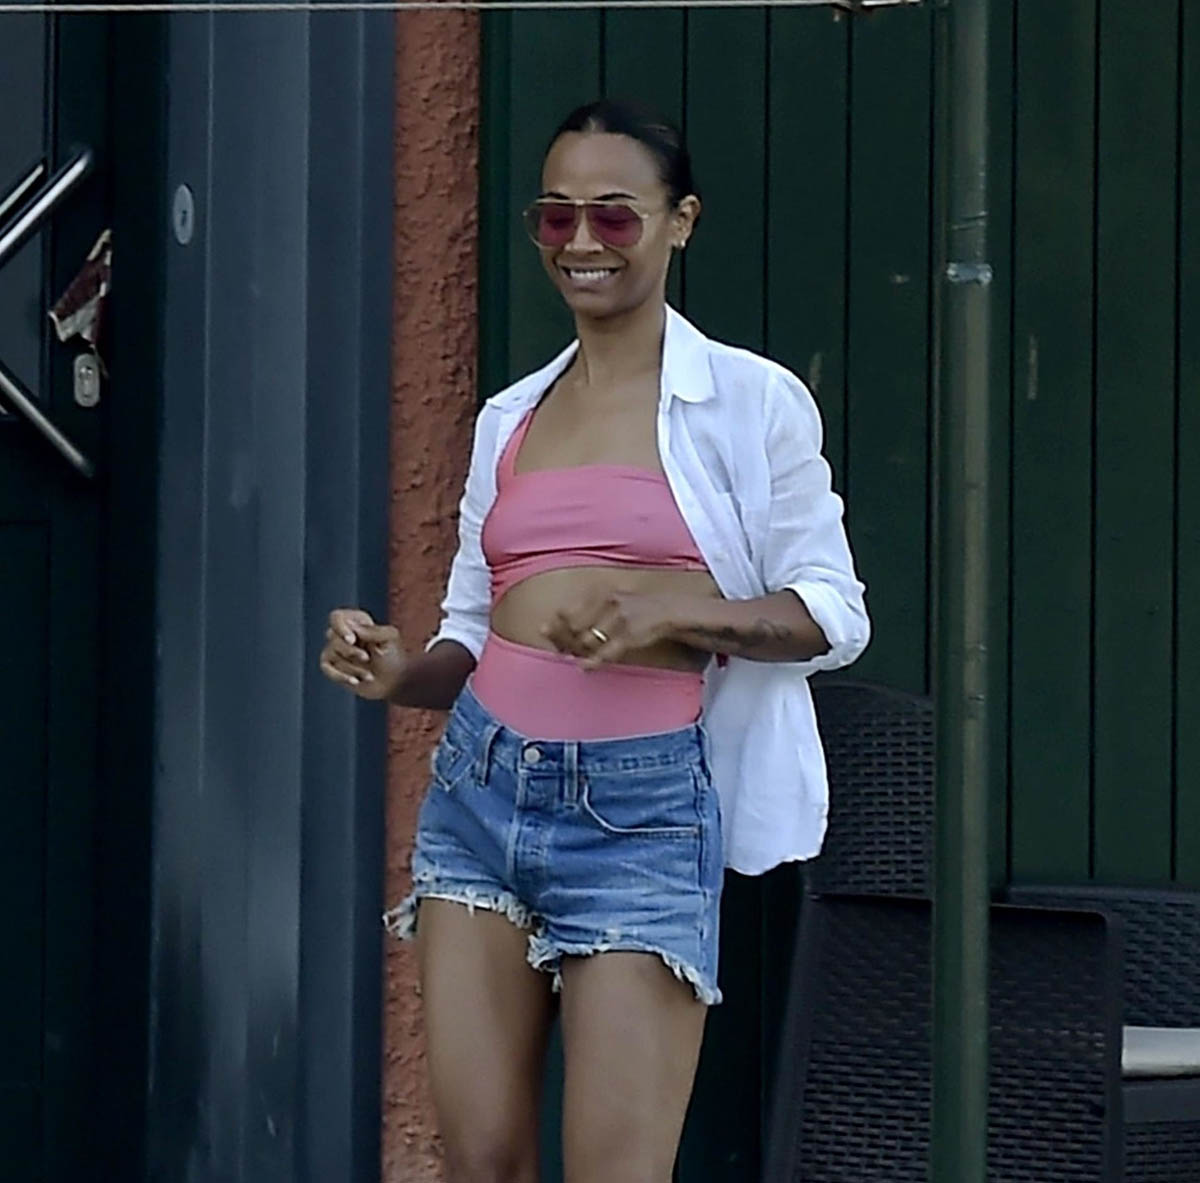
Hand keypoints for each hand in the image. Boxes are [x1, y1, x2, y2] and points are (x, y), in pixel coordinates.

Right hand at [319, 607, 406, 699]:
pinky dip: (340, 676)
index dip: (340, 627)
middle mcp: (342, 634)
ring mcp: (335, 651)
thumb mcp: (390, 638)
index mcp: (356, 621)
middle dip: (350, 651)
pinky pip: (327, 669)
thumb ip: (374, 631)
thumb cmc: (393, 655)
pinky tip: (355, 681)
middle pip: (333, 637)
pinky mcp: (333, 667)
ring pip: (332, 655)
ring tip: (370, 675)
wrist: (394, 680)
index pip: (336, 617)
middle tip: (366, 658)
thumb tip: (352, 628)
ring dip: (352, 667)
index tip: (352, 639)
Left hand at [542, 588, 688, 668]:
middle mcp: (606, 603)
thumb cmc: (635, 603)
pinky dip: (592, 662)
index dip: (556, 627)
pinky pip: (605, 653)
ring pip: (587, 641)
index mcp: (599, 592)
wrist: (666, 605)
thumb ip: (587, 605)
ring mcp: (617, 619)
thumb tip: (557, 616)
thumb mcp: (610, 594)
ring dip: (578, 652)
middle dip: (564, 641)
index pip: (567, 613)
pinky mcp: (628, 635)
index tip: (547, 634)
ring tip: (573, 658)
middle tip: (559, 651)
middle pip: (574, 628)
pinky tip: (585, 668)